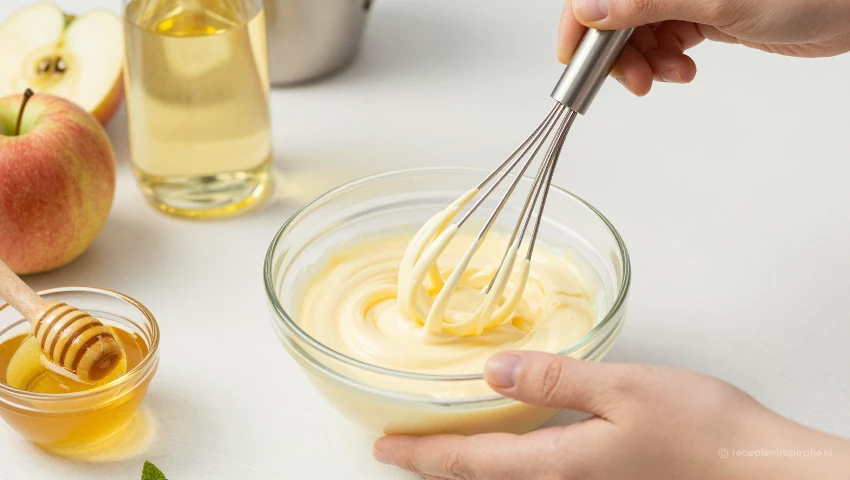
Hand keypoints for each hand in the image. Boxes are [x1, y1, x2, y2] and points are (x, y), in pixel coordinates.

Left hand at [374, 351, 849, 478]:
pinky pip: (536, 478)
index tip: (382, 447)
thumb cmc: (702, 434)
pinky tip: (509, 446)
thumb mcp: (624, 390)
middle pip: (479, 479)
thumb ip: (555, 380)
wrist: (759, 473)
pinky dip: (504, 463)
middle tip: (398, 448)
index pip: (468, 463)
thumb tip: (494, 371)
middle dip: (434, 464)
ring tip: (439, 447)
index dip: (419, 454)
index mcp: (558, 465)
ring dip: (466, 465)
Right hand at [558, 0, 849, 94]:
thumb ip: (647, 3)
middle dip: (617, 53)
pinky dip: (665, 62)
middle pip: (614, 15)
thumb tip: (590, 10)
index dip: (580, 21)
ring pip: (635, 33)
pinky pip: (662, 40)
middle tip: (635, 81)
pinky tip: (682, 69)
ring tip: (670, 75)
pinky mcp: (699, 11)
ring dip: (644, 63)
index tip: (573, 57)